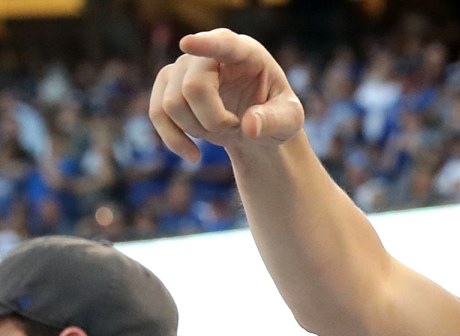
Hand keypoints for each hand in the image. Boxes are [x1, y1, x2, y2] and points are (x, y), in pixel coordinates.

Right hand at [149, 28, 304, 162]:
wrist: (254, 123)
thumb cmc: (276, 114)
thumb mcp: (290, 120)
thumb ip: (275, 121)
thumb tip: (250, 126)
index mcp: (245, 52)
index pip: (224, 44)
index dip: (206, 44)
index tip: (188, 44)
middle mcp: (208, 53)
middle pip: (194, 87)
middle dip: (215, 120)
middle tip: (237, 127)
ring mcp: (183, 66)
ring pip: (172, 103)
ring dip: (199, 130)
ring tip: (225, 131)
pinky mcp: (166, 84)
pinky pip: (157, 113)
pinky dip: (174, 139)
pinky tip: (193, 156)